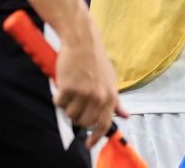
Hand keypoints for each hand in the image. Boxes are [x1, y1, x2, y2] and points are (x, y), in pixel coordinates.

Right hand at [54, 21, 127, 147]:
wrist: (82, 41)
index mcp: (110, 96)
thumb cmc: (96, 60)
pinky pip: (58, 103)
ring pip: (69, 114)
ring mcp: (83, 93)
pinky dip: (58, 96)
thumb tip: (126, 116)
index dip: (95, 137)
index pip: (104, 124)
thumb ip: (116, 101)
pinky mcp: (69, 87)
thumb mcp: (111, 80)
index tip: (89, 144)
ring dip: (67, 106)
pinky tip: (63, 84)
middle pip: (83, 122)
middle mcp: (98, 96)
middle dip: (76, 117)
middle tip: (74, 104)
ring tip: (70, 91)